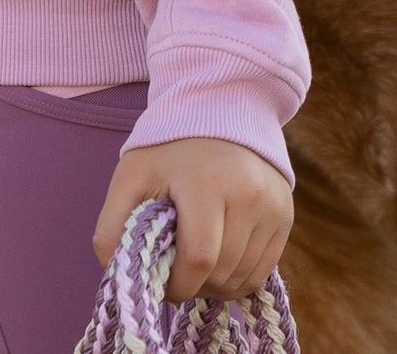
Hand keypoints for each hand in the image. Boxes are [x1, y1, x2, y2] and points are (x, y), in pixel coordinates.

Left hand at [91, 136, 292, 301]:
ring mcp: (272, 205)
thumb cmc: (167, 151)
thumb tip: (118, 276)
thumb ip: (111, 229)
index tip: (161, 283)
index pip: (199, 258)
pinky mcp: (285, 215)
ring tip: (195, 264)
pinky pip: (261, 271)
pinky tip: (218, 260)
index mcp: (206, 182)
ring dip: (215, 285)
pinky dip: (236, 277)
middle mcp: (248, 194)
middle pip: (222, 272)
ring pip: (243, 278)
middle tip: (175, 272)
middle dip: (193, 285)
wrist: (218, 112)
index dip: (177, 284)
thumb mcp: (130, 180)